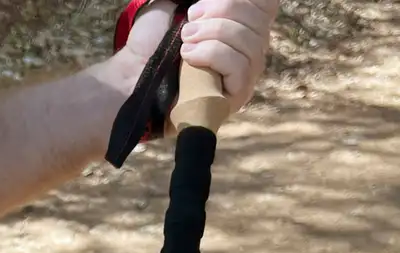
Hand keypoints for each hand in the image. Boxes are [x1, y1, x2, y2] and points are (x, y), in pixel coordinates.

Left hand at [121, 0, 279, 113]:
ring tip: (185, 40)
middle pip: (258, 19)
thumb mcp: (180, 4)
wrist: (133, 75)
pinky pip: (240, 66)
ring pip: (249, 42)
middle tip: (190, 22)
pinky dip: (213, 54)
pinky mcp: (236, 96)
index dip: (245, 0)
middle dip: (222, 11)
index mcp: (241, 23)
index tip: (208, 3)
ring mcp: (246, 74)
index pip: (266, 5)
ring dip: (213, 33)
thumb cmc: (154, 40)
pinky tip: (189, 56)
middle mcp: (249, 48)